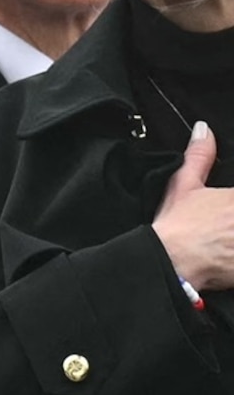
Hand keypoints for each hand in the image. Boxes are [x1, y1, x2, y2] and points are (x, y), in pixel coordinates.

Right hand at [151, 121, 233, 291]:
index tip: (227, 208)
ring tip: (225, 239)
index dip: (231, 202)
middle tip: (225, 225)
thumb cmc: (176, 228)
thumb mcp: (182, 186)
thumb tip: (203, 131)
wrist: (167, 263)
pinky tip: (226, 254)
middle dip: (233, 219)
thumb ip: (198, 157)